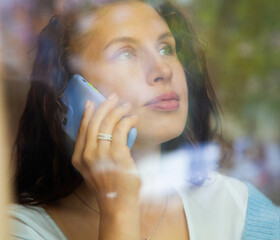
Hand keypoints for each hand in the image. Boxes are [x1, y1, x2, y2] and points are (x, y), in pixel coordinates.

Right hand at [71, 93, 139, 213]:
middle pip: (95, 122)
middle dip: (105, 106)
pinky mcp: (117, 155)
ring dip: (119, 111)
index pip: (82, 129)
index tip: (92, 102)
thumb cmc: (110, 187)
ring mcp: (101, 155)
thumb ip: (97, 151)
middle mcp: (87, 155)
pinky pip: (122, 130)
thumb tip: (111, 129)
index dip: (87, 114)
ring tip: (127, 106)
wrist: (117, 205)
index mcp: (79, 158)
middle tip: (114, 97)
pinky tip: (133, 119)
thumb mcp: (95, 169)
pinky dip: (128, 121)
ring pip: (109, 124)